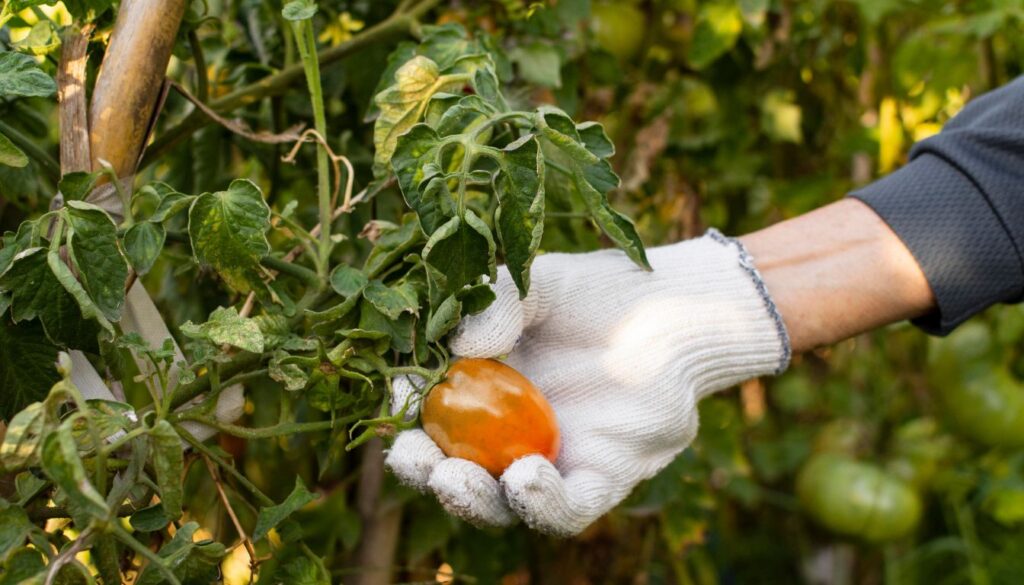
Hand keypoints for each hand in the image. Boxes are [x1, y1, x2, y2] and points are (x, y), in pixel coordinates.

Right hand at [385, 231, 789, 535]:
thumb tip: (458, 346)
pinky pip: (567, 510)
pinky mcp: (604, 477)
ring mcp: (556, 460)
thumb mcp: (537, 282)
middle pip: (456, 471)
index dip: (406, 418)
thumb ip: (495, 301)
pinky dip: (541, 505)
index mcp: (483, 392)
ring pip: (502, 504)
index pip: (431, 418)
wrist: (675, 306)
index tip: (394, 401)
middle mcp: (512, 435)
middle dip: (425, 473)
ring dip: (471, 499)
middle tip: (412, 457)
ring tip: (455, 478)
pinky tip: (525, 477)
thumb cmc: (600, 292)